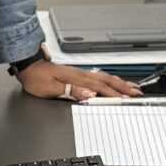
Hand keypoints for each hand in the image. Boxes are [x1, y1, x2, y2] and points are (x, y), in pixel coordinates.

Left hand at [15, 61, 140, 99]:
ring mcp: (80, 73)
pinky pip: (98, 76)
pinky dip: (109, 79)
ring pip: (104, 77)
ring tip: (131, 87)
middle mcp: (80, 74)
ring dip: (119, 82)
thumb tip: (89, 94)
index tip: (126, 98)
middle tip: (136, 92)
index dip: (114, 94)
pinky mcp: (77, 74)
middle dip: (122, 87)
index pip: (99, 88)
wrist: (29, 66)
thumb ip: (71, 91)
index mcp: (76, 79)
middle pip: (106, 80)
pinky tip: (113, 81)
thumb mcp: (50, 89)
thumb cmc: (37, 78)